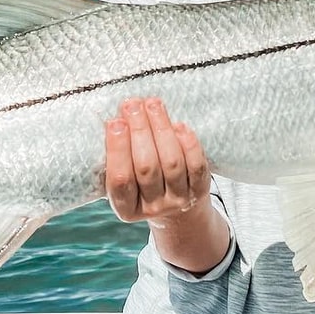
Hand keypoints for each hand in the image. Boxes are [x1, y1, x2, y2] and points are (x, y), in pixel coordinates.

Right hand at [105, 97, 210, 225]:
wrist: (178, 209)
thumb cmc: (143, 184)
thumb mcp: (126, 177)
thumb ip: (119, 156)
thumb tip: (118, 117)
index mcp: (126, 208)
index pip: (119, 180)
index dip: (117, 150)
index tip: (115, 122)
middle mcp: (152, 207)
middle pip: (146, 167)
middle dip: (139, 131)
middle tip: (133, 104)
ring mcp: (178, 200)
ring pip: (172, 163)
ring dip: (161, 129)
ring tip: (153, 105)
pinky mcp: (199, 191)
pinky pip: (196, 165)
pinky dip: (188, 144)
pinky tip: (179, 125)